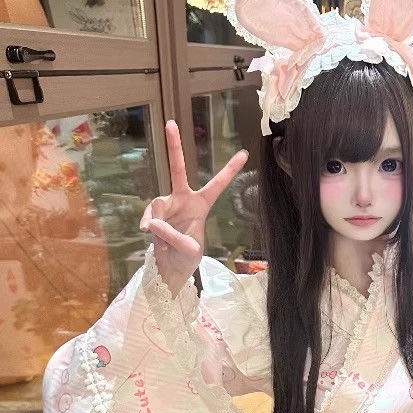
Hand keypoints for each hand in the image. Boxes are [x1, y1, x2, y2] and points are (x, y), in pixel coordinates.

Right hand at [139, 120, 248, 296]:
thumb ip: (173, 236)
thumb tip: (152, 222)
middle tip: (171, 122)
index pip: (217, 185)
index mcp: (201, 205)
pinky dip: (149, 225)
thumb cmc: (187, 258)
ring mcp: (167, 206)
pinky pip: (150, 216)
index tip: (243, 153)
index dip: (229, 170)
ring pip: (158, 204)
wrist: (171, 269)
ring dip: (160, 222)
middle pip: (177, 169)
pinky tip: (148, 234)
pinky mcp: (154, 215)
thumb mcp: (189, 250)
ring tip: (162, 238)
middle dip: (174, 146)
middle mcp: (183, 200)